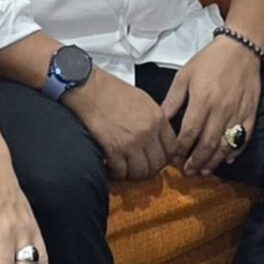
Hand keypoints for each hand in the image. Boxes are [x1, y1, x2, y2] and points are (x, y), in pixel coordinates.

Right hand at [66, 66, 171, 181]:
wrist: (91, 89)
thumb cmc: (113, 92)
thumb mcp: (145, 101)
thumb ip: (155, 121)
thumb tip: (159, 138)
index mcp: (157, 118)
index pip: (172, 148)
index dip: (165, 158)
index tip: (158, 160)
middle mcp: (148, 132)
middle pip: (158, 164)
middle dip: (150, 169)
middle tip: (140, 168)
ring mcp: (131, 142)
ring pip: (140, 172)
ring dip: (132, 174)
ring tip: (125, 169)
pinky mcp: (113, 149)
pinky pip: (120, 172)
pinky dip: (116, 173)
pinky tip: (112, 167)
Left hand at [160, 37, 261, 176]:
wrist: (240, 47)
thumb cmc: (210, 60)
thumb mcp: (184, 75)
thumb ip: (173, 100)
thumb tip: (160, 121)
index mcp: (202, 101)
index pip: (189, 134)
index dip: (180, 150)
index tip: (173, 159)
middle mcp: (220, 110)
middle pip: (207, 144)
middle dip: (196, 161)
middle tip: (188, 172)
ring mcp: (237, 112)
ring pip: (225, 145)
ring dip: (214, 161)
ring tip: (204, 171)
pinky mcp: (250, 112)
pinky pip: (244, 137)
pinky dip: (236, 151)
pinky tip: (228, 159)